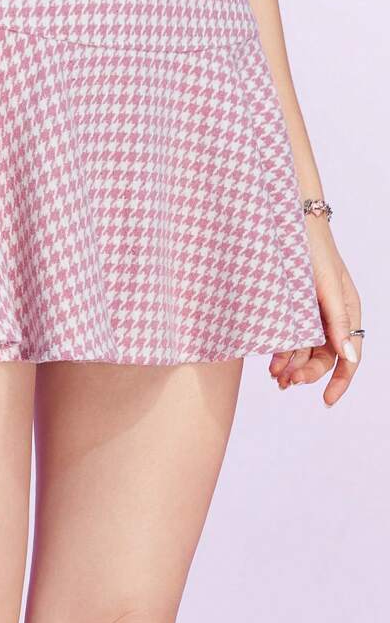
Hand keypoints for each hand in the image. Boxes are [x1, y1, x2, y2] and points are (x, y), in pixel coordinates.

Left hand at [269, 218, 361, 406]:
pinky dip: (281, 353)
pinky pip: (289, 338)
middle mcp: (331, 316)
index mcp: (348, 311)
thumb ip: (336, 321)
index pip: (350, 356)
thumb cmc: (311, 248)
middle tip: (287, 381)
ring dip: (292, 366)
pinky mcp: (289, 309)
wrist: (282, 221)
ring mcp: (309, 313)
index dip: (340, 381)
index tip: (327, 401)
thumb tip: (348, 356)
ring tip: (276, 376)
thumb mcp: (325, 285)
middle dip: (308, 373)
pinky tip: (271, 363)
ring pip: (304, 351)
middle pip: (324, 357)